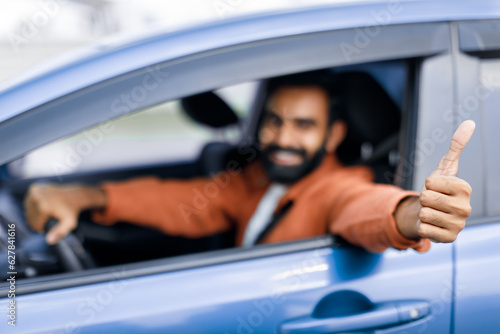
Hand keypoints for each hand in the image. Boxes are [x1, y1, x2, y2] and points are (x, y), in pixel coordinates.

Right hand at [24, 184, 105, 243]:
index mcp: (43, 207)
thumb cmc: (71, 211)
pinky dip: (34, 205)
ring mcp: (35, 191)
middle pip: (30, 217)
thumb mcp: (69, 223)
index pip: (35, 224)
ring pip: (28, 210)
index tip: (51, 224)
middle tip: (50, 218)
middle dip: (39, 220)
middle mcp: (37, 198)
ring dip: (35, 213)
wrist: (74, 195)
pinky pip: (29, 201)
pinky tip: (43, 205)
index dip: (43, 227)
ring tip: (47, 213)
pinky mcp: (34, 187)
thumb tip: (49, 241)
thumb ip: (59, 233)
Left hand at [417, 120, 474, 242]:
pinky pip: (423, 230)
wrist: (433, 213)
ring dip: (423, 213)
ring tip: (432, 212)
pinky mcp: (449, 239)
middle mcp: (466, 208)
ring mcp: (459, 225)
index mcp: (465, 188)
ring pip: (424, 214)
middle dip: (424, 199)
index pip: (430, 182)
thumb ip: (456, 146)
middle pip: (426, 198)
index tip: (435, 187)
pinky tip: (432, 226)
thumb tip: (469, 123)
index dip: (427, 184)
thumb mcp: (445, 167)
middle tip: (432, 202)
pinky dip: (422, 228)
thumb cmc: (439, 190)